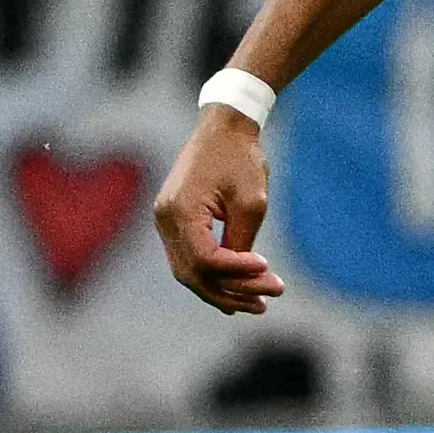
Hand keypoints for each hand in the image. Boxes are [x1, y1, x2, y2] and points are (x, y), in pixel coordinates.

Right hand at [155, 103, 283, 314]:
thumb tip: (241, 279)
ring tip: (259, 305)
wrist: (224, 127)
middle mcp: (165, 220)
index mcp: (180, 211)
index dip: (237, 272)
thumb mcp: (250, 202)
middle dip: (232, 291)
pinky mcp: (175, 222)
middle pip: (193, 274)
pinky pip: (190, 259)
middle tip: (268, 301)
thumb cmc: (240, 159)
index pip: (205, 259)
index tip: (266, 267)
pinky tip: (237, 294)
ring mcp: (166, 222)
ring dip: (223, 290)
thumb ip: (242, 242)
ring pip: (189, 272)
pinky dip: (213, 276)